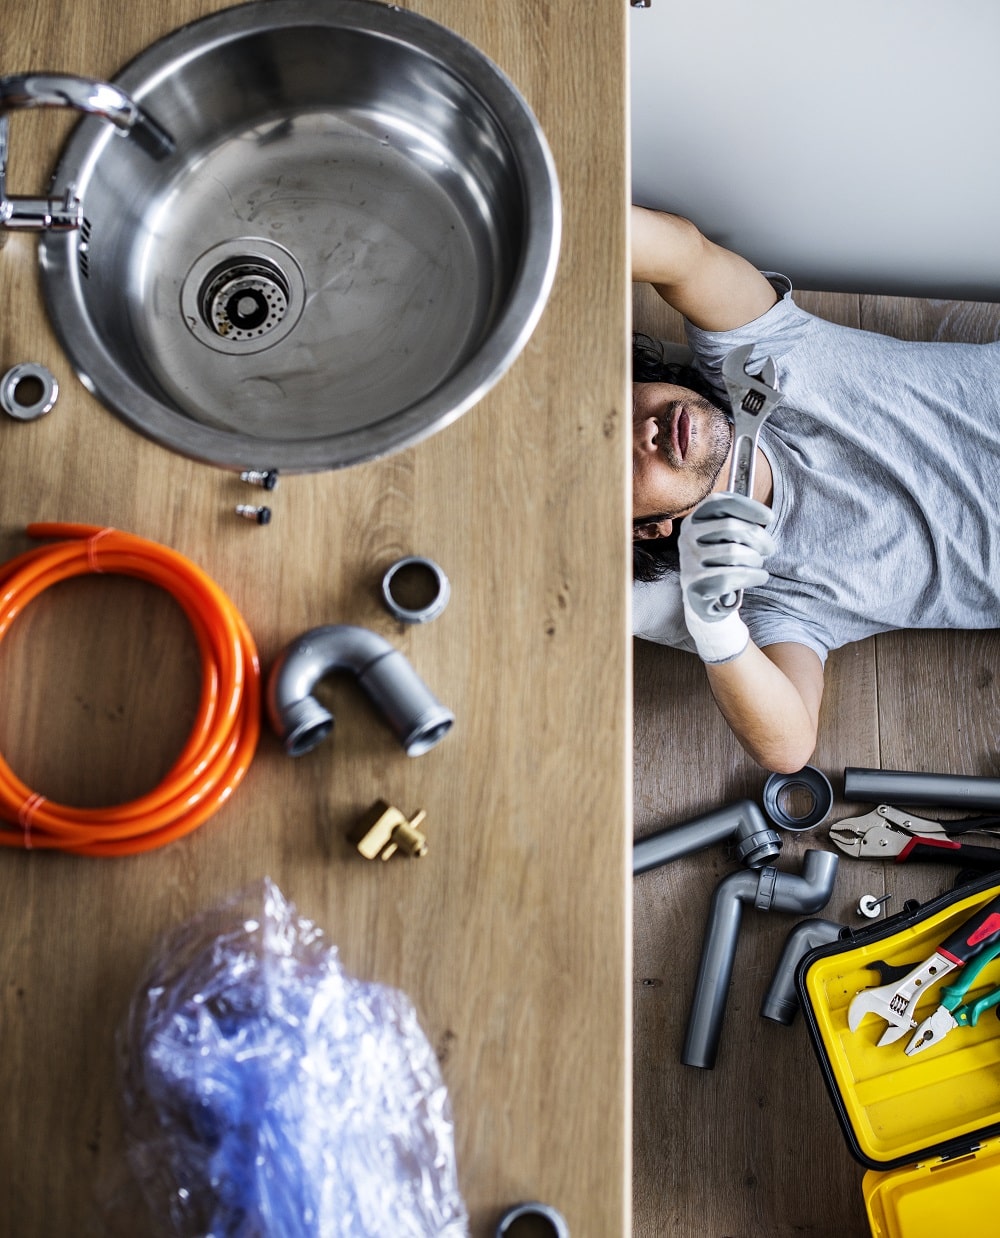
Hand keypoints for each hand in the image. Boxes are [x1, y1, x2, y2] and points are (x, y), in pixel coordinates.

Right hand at [678, 493, 774, 661]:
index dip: (747, 507)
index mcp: (694, 520)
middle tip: (769, 549)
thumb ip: (738, 522)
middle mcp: (686, 538)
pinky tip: (760, 577)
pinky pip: (733, 576)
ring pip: (735, 552)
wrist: (703, 600)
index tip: (769, 518)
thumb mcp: (723, 539)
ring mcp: (689, 561)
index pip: (720, 503)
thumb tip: (764, 518)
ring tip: (758, 565)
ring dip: (756, 560)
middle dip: (759, 538)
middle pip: (731, 527)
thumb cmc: (720, 564)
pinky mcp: (695, 584)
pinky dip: (754, 576)